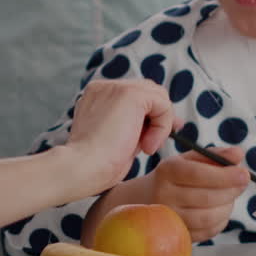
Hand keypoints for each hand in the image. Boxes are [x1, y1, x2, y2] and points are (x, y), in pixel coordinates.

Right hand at [66, 79, 176, 195]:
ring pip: (158, 95)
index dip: (151, 115)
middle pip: (148, 90)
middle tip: (157, 142)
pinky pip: (162, 104)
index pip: (135, 96)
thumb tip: (173, 122)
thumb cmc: (98, 165)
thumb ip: (140, 127)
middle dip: (161, 115)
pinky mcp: (130, 94)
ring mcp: (116, 87)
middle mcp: (105, 87)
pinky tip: (147, 146)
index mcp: (98, 96)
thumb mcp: (121, 140)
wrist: (82, 168)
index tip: (156, 137)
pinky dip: (162, 126)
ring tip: (146, 147)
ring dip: (161, 124)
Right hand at [148, 149, 249, 241]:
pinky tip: (220, 210)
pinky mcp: (177, 235)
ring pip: (207, 218)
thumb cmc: (176, 175)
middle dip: (231, 191)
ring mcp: (168, 219)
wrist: (147, 198)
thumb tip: (238, 154)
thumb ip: (216, 155)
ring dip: (227, 207)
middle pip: (206, 198)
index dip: (225, 176)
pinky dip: (221, 221)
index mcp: (167, 171)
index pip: (198, 174)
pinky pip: (207, 232)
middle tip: (242, 184)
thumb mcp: (191, 159)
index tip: (245, 174)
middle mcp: (163, 196)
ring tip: (230, 197)